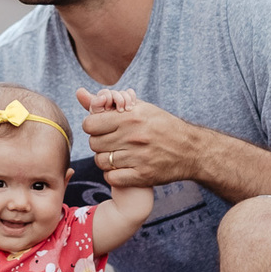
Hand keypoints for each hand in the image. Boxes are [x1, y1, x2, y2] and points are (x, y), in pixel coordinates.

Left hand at [76, 89, 200, 187]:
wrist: (191, 150)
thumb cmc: (161, 125)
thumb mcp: (138, 108)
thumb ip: (106, 102)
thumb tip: (79, 93)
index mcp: (130, 117)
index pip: (90, 124)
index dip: (93, 126)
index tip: (102, 128)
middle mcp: (133, 137)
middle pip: (94, 143)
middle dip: (99, 143)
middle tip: (111, 142)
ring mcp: (138, 158)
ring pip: (101, 162)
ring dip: (106, 159)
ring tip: (117, 154)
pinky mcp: (142, 176)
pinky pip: (112, 178)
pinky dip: (113, 175)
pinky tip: (122, 168)